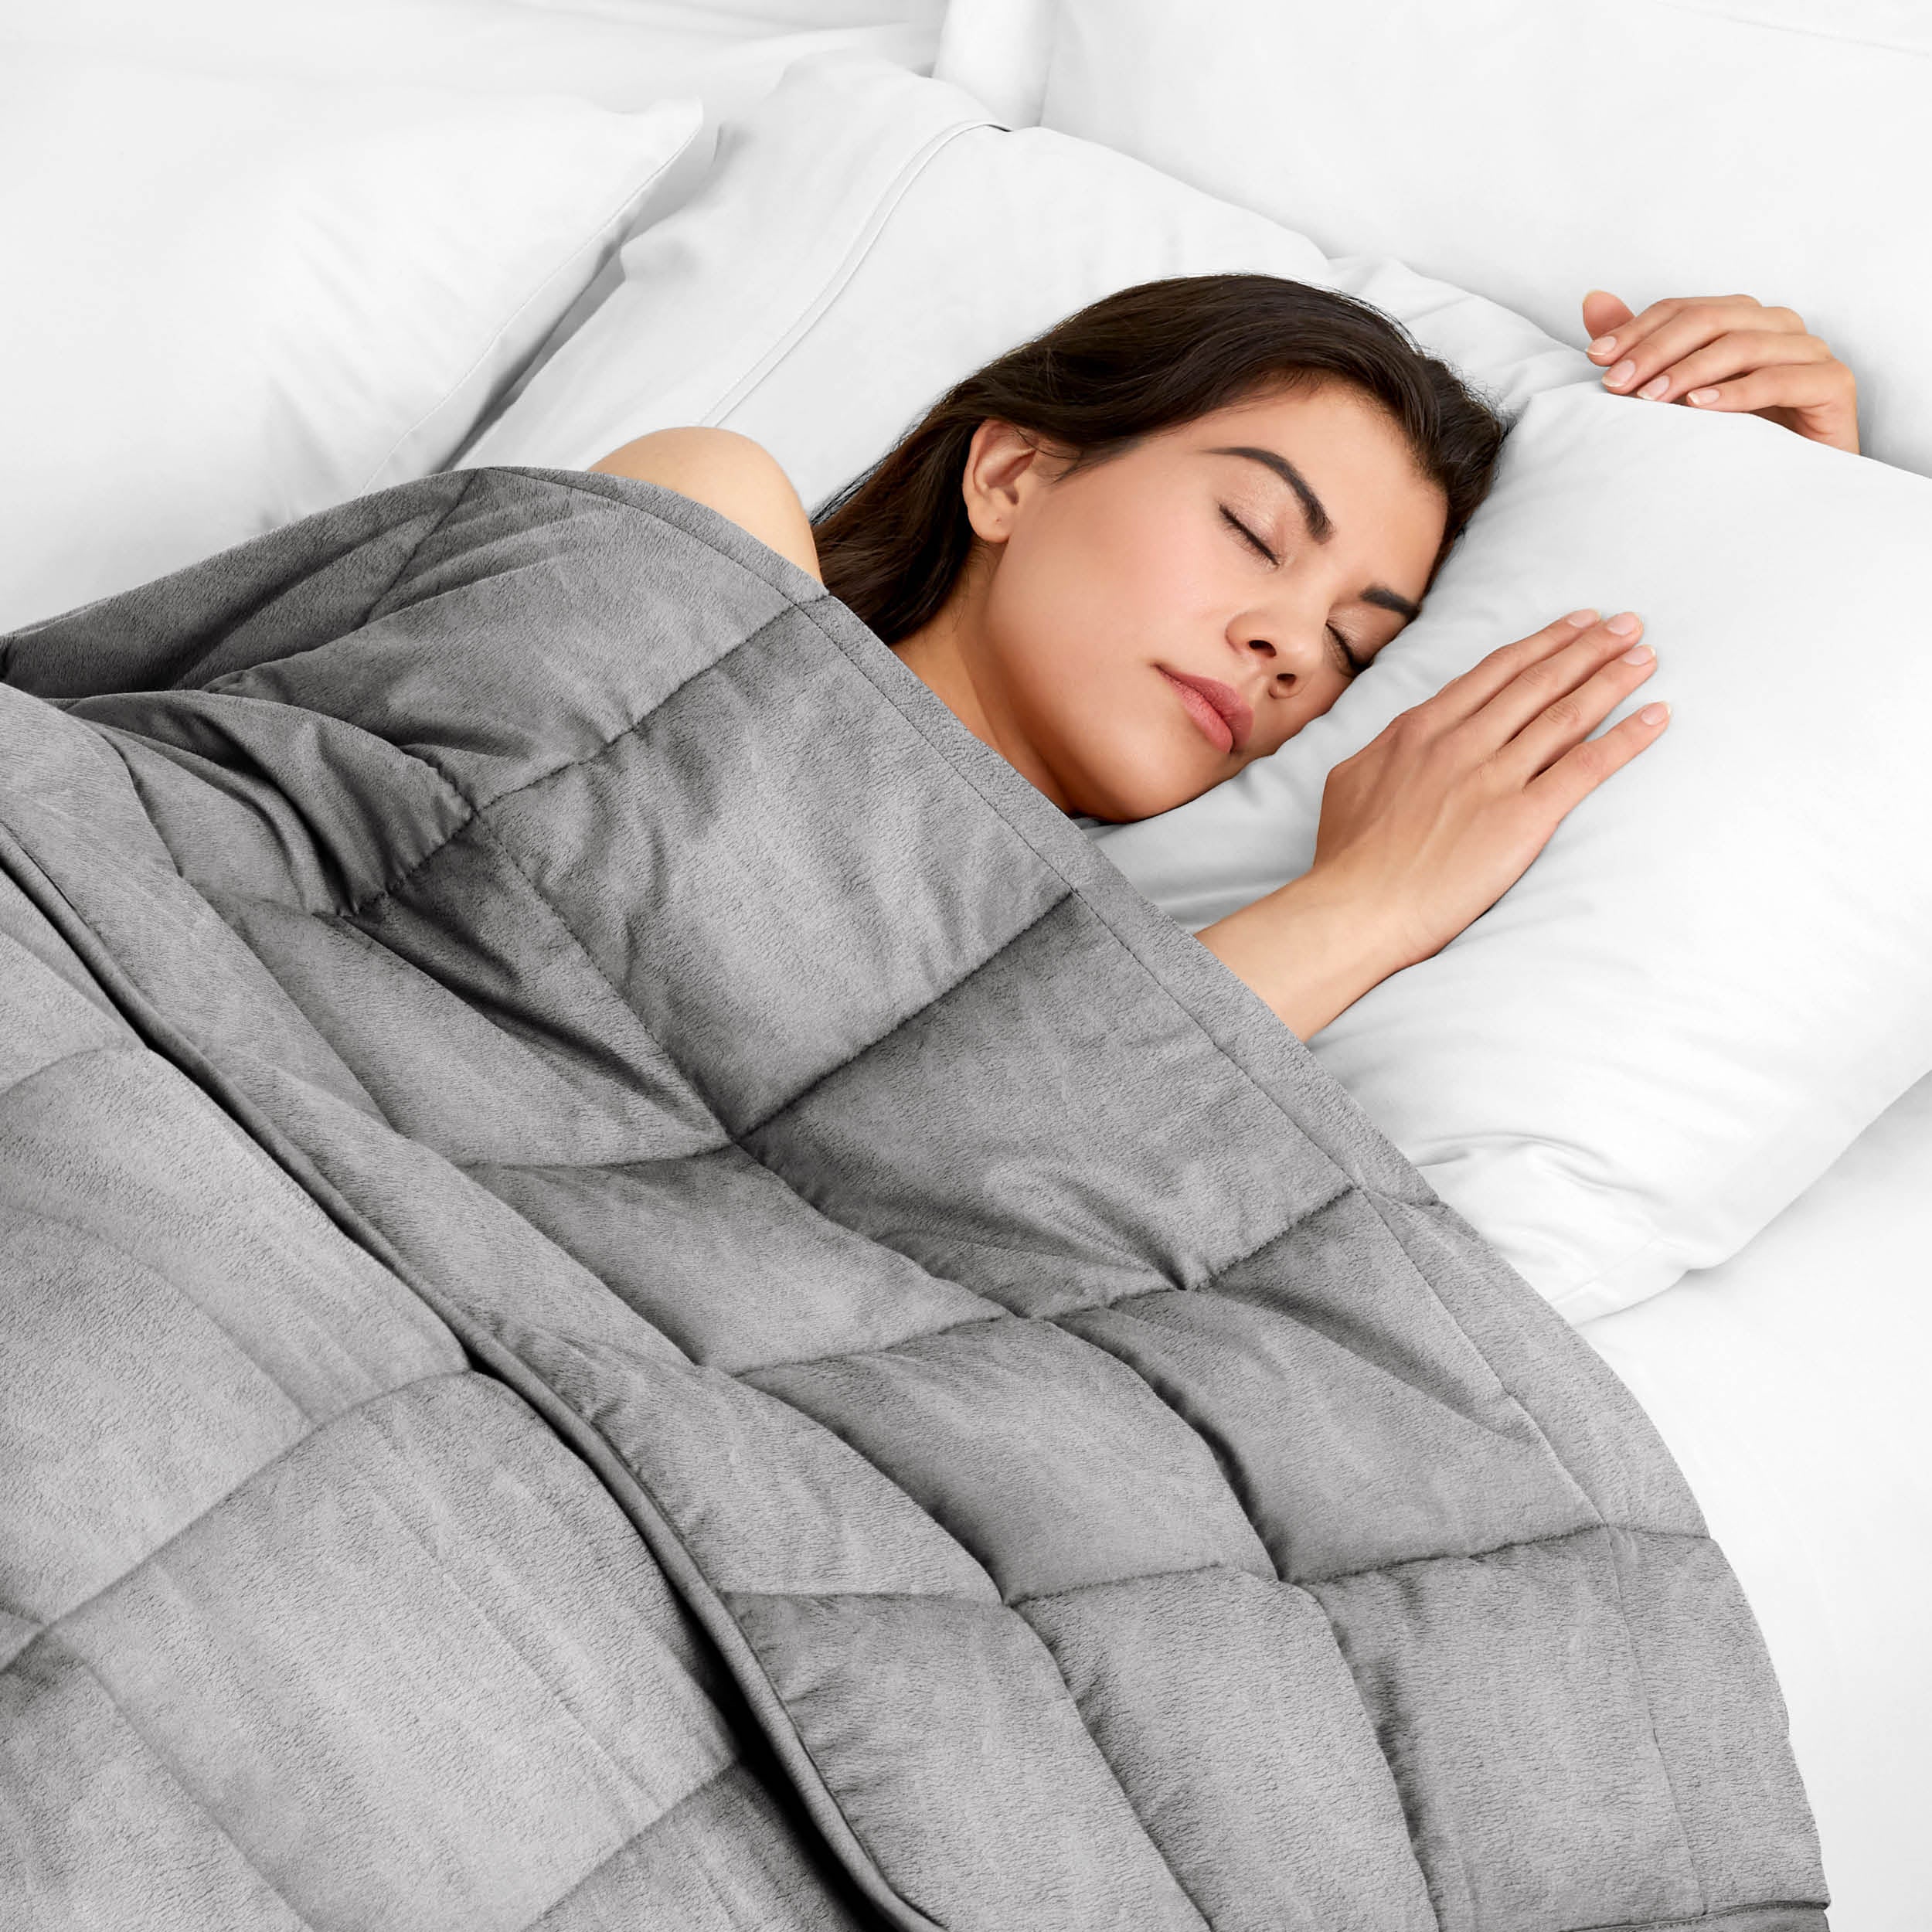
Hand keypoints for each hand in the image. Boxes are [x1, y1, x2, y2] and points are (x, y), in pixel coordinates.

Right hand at [1310, 609, 1667, 973]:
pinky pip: (1585, 768)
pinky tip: (1656, 716)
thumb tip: (1404, 736)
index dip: (1542, 644)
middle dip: (1589, 647)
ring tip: (1645, 656)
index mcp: (1420, 729)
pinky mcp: (1522, 819)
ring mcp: (1493, 778)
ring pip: (1565, 715)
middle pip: (1538, 682)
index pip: (1494, 672)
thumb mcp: (1351, 780)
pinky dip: (1626, 739)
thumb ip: (1386, 750)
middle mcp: (1462, 742)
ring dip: (1611, 679)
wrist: (1356, 907)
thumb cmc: (1346, 856)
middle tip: (1628, 625)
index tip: (1576, 624)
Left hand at [1581, 290, 1858, 453]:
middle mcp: (1779, 327)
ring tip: (1649, 400)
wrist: (1784, 490)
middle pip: (1712, 319)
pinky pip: (1782, 379)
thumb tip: (1592, 300)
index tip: (1596, 359)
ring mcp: (1810, 352)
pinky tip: (1699, 408)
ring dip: (1690, 371)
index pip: (1684, 309)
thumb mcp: (1676, 393)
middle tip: (1616, 385)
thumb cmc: (1730, 439)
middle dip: (1656, 350)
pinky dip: (1738, 392)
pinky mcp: (1833, 384)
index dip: (1638, 329)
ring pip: (1744, 344)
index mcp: (1743, 320)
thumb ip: (1640, 348)